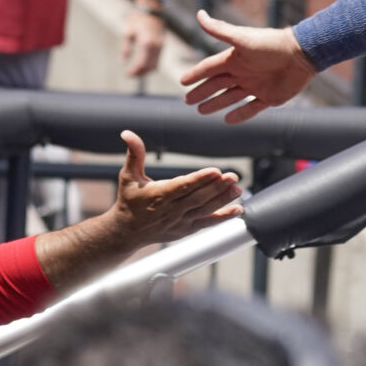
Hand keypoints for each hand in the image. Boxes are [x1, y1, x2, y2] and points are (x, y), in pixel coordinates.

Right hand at [108, 130, 241, 246]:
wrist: (127, 232)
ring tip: (238, 188)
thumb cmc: (129, 200)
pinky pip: (207, 223)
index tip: (216, 171)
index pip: (183, 186)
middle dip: (217, 187)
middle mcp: (172, 210)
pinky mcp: (186, 229)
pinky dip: (223, 217)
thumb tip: (127, 133)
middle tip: (233, 176)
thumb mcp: (128, 175)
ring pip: (205, 210)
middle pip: (198, 198)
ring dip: (223, 200)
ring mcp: (180, 221)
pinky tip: (238, 209)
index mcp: (159, 194)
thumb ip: (134, 153)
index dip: (200, 179)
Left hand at [120, 6, 165, 77]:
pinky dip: (150, 66)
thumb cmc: (137, 20)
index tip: (127, 75)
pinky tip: (142, 66)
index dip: (134, 71)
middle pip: (149, 67)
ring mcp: (160, 46)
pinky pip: (157, 60)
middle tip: (130, 75)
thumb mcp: (127, 33)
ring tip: (136, 72)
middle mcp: (156, 46)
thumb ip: (125, 49)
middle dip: (140, 73)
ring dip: (146, 71)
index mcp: (146, 42)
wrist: (150, 10)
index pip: (141, 63)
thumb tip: (123, 63)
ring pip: (155, 65)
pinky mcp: (162, 45)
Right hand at [180, 10, 316, 123]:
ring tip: (201, 111)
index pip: (209, 68)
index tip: (182, 82)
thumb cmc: (271, 44)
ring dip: (216, 104)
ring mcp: (255, 86)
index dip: (196, 74)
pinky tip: (227, 120)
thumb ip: (219, 30)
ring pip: (230, 98)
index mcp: (235, 58)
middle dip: (202, 92)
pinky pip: (251, 108)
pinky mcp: (269, 97)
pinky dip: (240, 114)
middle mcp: (243, 72)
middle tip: (187, 100)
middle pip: (217, 85)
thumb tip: (199, 14)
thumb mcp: (242, 38)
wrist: (302, 54)